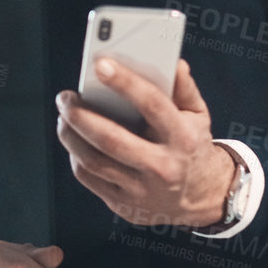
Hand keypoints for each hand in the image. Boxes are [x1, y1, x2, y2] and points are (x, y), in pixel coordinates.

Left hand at [55, 58, 234, 227]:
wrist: (202, 197)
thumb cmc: (192, 146)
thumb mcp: (197, 115)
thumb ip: (184, 87)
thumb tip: (173, 62)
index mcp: (183, 139)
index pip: (152, 104)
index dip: (125, 82)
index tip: (100, 65)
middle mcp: (163, 167)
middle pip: (111, 139)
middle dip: (80, 115)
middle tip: (65, 97)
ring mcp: (142, 190)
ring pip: (93, 161)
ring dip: (70, 135)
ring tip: (64, 115)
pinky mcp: (124, 205)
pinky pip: (89, 178)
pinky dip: (75, 156)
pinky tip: (74, 139)